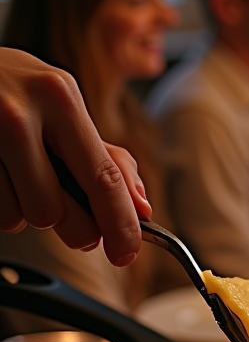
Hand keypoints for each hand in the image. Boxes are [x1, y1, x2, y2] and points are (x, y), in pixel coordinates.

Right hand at [0, 47, 151, 265]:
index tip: (127, 252)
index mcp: (60, 98)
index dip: (120, 224)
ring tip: (19, 175)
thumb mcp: (60, 105)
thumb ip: (106, 155)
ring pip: (18, 216)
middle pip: (55, 211)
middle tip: (70, 216)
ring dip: (24, 210)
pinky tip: (0, 174)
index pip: (102, 177)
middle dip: (70, 227)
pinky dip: (2, 203)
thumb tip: (141, 207)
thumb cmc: (12, 90)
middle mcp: (19, 113)